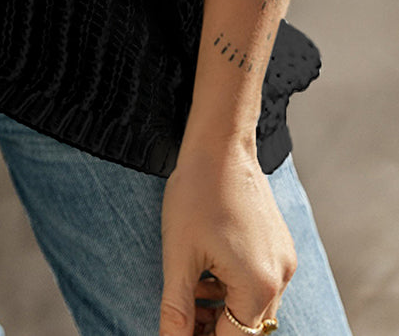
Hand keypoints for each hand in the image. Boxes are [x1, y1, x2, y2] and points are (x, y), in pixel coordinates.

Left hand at [159, 135, 295, 335]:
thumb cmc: (196, 193)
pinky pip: (260, 282)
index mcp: (258, 287)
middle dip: (214, 329)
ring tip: (189, 291)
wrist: (220, 144)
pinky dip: (234, 287)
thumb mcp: (179, 256)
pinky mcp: (280, 246)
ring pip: (253, 306)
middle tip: (182, 320)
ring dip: (223, 309)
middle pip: (248, 328)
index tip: (181, 334)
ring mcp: (284, 261)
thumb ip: (177, 310)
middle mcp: (280, 279)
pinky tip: (207, 271)